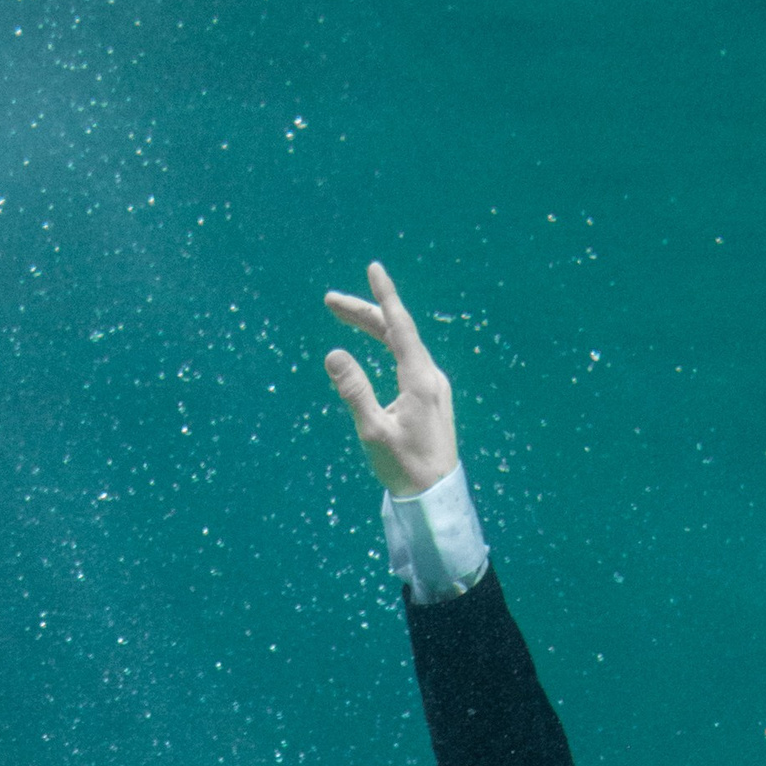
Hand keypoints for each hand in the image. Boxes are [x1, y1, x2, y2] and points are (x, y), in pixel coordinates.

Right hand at [324, 259, 457, 497]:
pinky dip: (386, 344)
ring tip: (343, 315)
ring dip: (374, 327)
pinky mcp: (431, 398)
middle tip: (330, 301)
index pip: (400, 327)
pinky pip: (406, 359)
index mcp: (419, 379)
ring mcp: (433, 387)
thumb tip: (334, 353)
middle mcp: (430, 377)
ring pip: (402, 345)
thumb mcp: (373, 430)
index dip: (385, 296)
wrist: (436, 496)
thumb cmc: (404, 467)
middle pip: (396, 332)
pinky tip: (376, 345)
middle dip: (364, 313)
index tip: (374, 268)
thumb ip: (354, 391)